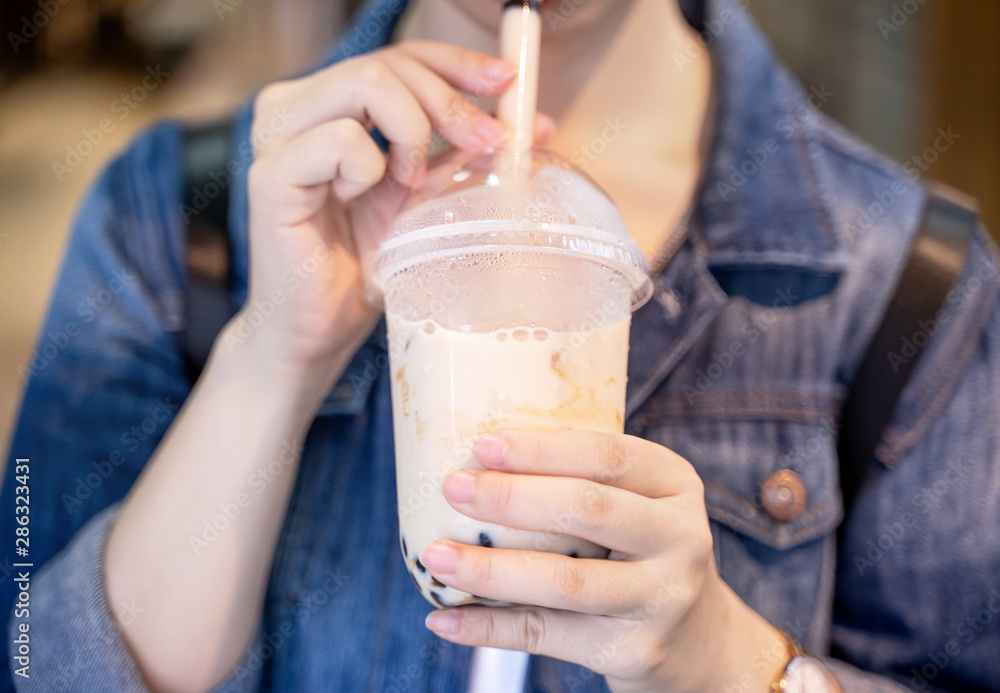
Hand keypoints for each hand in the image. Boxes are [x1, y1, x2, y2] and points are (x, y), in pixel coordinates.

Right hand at [231, 41, 554, 385]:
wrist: (318, 330)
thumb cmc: (362, 266)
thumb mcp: (423, 197)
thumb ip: (460, 152)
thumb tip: (531, 122)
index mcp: (327, 104)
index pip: (398, 57)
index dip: (456, 63)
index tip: (506, 82)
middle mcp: (294, 108)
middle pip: (386, 64)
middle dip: (450, 100)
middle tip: (488, 141)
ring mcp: (275, 137)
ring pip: (365, 83)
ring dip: (411, 131)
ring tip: (411, 181)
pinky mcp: (269, 175)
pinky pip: (340, 139)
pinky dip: (368, 167)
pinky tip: (358, 197)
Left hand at [421, 430, 788, 692]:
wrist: (699, 641)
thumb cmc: (641, 550)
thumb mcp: (638, 503)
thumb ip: (582, 479)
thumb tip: (474, 462)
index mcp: (674, 484)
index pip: (607, 455)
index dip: (541, 449)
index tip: (482, 445)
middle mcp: (680, 537)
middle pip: (587, 509)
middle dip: (511, 497)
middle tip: (453, 488)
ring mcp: (660, 599)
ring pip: (564, 580)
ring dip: (490, 569)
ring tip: (437, 557)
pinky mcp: (633, 651)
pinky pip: (547, 635)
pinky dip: (489, 628)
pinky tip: (445, 619)